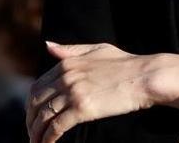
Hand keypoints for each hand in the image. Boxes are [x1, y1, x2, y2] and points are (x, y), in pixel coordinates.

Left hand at [26, 41, 170, 142]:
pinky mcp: (82, 108)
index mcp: (68, 63)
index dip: (33, 104)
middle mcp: (67, 77)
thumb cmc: (128, 63)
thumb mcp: (98, 49)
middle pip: (36, 103)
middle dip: (30, 120)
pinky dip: (48, 138)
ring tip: (37, 142)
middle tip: (33, 132)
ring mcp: (73, 93)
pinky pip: (56, 127)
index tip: (34, 115)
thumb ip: (71, 50)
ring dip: (37, 132)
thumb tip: (48, 45)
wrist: (147, 76)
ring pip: (44, 117)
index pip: (38, 87)